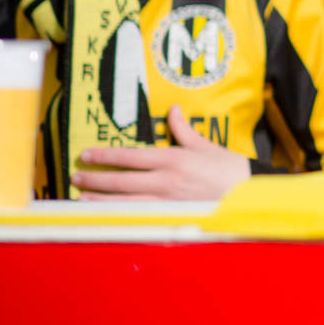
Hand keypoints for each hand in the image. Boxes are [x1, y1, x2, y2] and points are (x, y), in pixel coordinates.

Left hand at [70, 105, 252, 200]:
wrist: (247, 193)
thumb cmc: (228, 169)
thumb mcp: (206, 145)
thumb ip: (184, 130)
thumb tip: (173, 109)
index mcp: (173, 159)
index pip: (129, 156)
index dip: (105, 156)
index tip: (86, 155)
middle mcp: (165, 180)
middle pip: (121, 180)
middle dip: (95, 179)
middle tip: (76, 176)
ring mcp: (166, 200)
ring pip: (125, 201)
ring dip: (101, 200)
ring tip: (82, 198)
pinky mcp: (171, 215)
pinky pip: (138, 215)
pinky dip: (119, 214)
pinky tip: (107, 213)